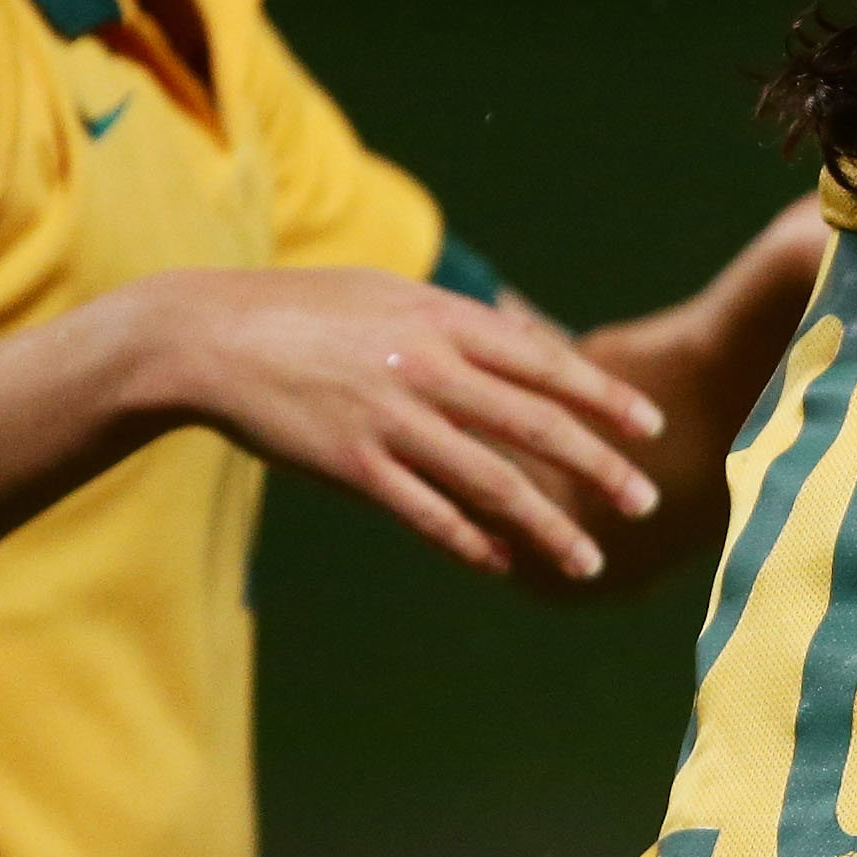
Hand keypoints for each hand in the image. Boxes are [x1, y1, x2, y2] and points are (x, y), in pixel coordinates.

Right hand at [133, 269, 667, 580]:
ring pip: (491, 482)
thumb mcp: (389, 293)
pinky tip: (505, 563)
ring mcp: (391, 421)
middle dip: (599, 467)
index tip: (649, 427)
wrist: (207, 337)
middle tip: (646, 500)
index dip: (603, 396)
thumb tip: (525, 342)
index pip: (545, 361)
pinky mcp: (353, 467)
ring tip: (590, 560)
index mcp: (442, 318)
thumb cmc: (304, 310)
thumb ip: (457, 321)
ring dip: (548, 526)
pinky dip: (471, 542)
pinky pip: (427, 514)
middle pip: (535, 424)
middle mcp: (427, 368)